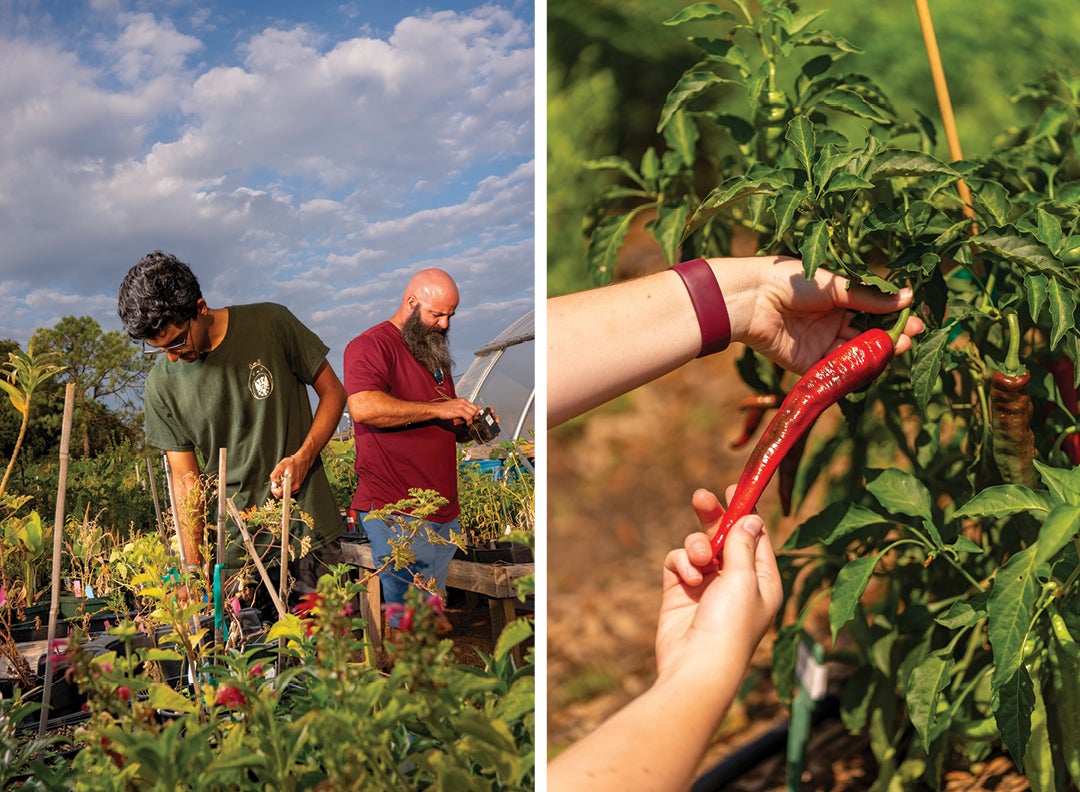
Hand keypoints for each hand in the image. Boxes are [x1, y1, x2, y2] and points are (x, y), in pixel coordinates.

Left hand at [269, 454, 309, 497]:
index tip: (273, 486)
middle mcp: (295, 485)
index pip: (280, 493)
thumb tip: (274, 483)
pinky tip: (286, 482)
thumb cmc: (292, 462)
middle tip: (277, 482)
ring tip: (282, 481)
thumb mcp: (280, 465)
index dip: (274, 491)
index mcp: (290, 480)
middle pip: (282, 495)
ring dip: (281, 490)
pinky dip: (285, 489)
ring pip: (285, 495)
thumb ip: (275, 475)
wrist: (303, 461)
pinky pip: (289, 492)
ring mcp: (297, 488)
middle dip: (277, 490)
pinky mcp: (298, 488)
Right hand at [434, 397, 481, 423]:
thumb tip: (471, 413)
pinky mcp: (459, 411)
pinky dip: (469, 421)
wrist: (437, 409)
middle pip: (475, 409)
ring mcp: (461, 406)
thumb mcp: (456, 407)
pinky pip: (468, 416)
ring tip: (468, 422)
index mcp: (463, 400)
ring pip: (473, 413)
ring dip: (472, 419)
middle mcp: (463, 402)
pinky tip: (467, 424)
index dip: (476, 412)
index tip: (475, 417)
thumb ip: (464, 409)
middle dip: (475, 416)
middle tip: (472, 421)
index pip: (474, 406)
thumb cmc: (445, 409)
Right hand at [655, 487, 782, 678]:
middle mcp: (736, 581)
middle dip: (713, 518)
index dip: (745, 512)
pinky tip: (688, 578)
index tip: (735, 488)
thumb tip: (751, 518)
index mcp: (763, 580)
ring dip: (696, 546)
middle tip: (702, 497)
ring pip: (698, 546)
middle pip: (724, 537)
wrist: (698, 665)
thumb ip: (742, 544)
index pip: (756, 537)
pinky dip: (682, 564)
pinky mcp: (680, 591)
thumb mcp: (744, 578)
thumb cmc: (731, 624)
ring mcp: (707, 586)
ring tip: (698, 558)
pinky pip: (678, 562)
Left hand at [735, 257, 924, 373]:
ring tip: (897, 347)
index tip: (917, 320)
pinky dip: (854, 370)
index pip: (874, 311)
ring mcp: (821, 344)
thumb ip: (869, 297)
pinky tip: (872, 366)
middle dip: (890, 337)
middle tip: (911, 337)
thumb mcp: (835, 286)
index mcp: (838, 299)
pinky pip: (836, 371)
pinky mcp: (809, 365)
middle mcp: (832, 322)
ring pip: (856, 354)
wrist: (753, 300)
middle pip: (868, 335)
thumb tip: (908, 297)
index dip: (894, 317)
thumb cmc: (791, 282)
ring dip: (876, 353)